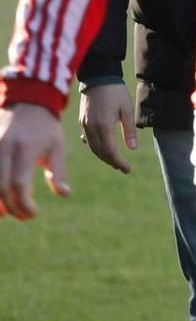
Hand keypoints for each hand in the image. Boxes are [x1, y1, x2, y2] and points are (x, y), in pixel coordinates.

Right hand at [0, 103, 69, 219]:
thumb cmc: (45, 127)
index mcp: (25, 149)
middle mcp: (4, 149)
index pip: (19, 184)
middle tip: (23, 217)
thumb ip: (58, 171)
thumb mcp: (57, 147)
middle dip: (11, 206)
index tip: (33, 214)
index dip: (24, 203)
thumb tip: (64, 194)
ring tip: (6, 214)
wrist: (27, 103)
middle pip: (1, 187)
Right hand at [79, 82, 137, 173]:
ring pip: (92, 147)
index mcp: (103, 126)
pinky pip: (88, 139)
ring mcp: (84, 125)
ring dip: (103, 156)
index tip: (127, 169)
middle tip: (122, 168)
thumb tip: (132, 149)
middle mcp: (91, 127)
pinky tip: (104, 149)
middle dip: (111, 161)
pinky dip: (96, 148)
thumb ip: (129, 130)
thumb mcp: (127, 109)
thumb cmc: (116, 92)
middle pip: (99, 152)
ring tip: (115, 161)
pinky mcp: (82, 121)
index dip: (118, 162)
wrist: (98, 77)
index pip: (109, 151)